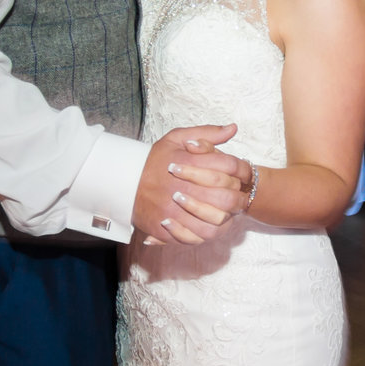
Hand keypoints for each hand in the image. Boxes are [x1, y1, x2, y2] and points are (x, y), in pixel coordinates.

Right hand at [132, 124, 252, 244]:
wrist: (124, 181)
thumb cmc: (155, 160)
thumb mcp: (177, 139)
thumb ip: (207, 133)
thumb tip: (233, 128)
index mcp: (188, 163)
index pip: (228, 167)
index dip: (239, 173)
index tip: (238, 177)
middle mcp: (182, 188)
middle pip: (226, 198)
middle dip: (237, 199)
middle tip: (238, 200)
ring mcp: (173, 211)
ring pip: (214, 221)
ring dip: (225, 218)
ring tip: (225, 214)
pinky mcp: (166, 228)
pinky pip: (195, 237)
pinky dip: (206, 233)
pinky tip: (209, 225)